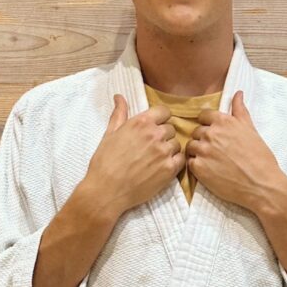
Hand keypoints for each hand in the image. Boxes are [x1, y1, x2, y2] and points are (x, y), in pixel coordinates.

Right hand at [84, 94, 184, 215]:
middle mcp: (155, 134)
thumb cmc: (104, 162)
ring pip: (176, 144)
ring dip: (169, 150)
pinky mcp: (169, 169)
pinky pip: (181, 160)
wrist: (107, 190)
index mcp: (141, 122)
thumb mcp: (110, 133)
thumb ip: (119, 114)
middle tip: (151, 147)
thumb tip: (119, 97)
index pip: (164, 111)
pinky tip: (162, 168)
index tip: (154, 127)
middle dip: (163, 136)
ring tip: (155, 159)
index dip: (160, 119)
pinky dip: (175, 163)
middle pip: (171, 129)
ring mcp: (164, 152)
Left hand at [186, 91, 280, 209]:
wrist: (261, 184)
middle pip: (196, 132)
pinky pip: (190, 163)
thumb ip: (240, 110)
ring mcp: (203, 151)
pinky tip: (209, 171)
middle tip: (216, 151)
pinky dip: (196, 166)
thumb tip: (238, 93)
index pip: (203, 115)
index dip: (208, 124)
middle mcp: (211, 134)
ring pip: (191, 146)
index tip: (214, 133)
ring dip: (198, 152)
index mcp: (223, 122)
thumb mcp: (251, 129)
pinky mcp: (199, 168)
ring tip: (211, 161)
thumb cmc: (260, 157)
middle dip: (204, 139)